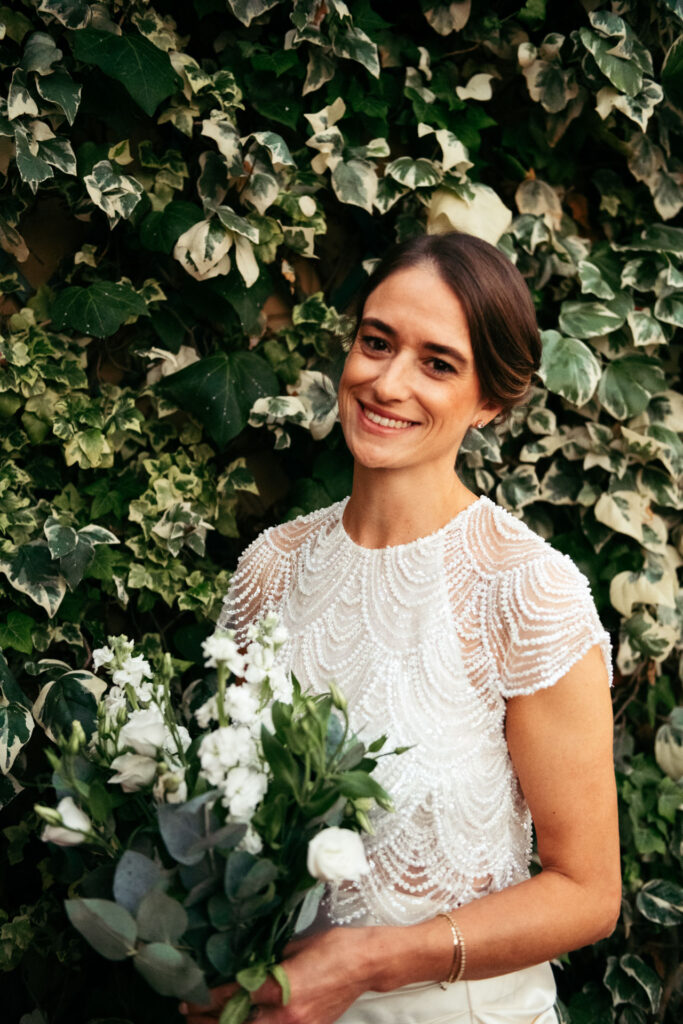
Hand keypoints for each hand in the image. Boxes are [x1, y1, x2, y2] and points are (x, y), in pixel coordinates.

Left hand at [180, 927, 370, 1023]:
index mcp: (282, 988)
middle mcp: (287, 1015)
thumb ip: (266, 960)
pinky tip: (240, 1022)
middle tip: (189, 1014)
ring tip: (207, 1022)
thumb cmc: (333, 947)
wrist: (366, 964)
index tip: (190, 997)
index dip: (209, 999)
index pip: (236, 997)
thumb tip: (242, 966)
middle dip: (209, 1022)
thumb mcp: (294, 946)